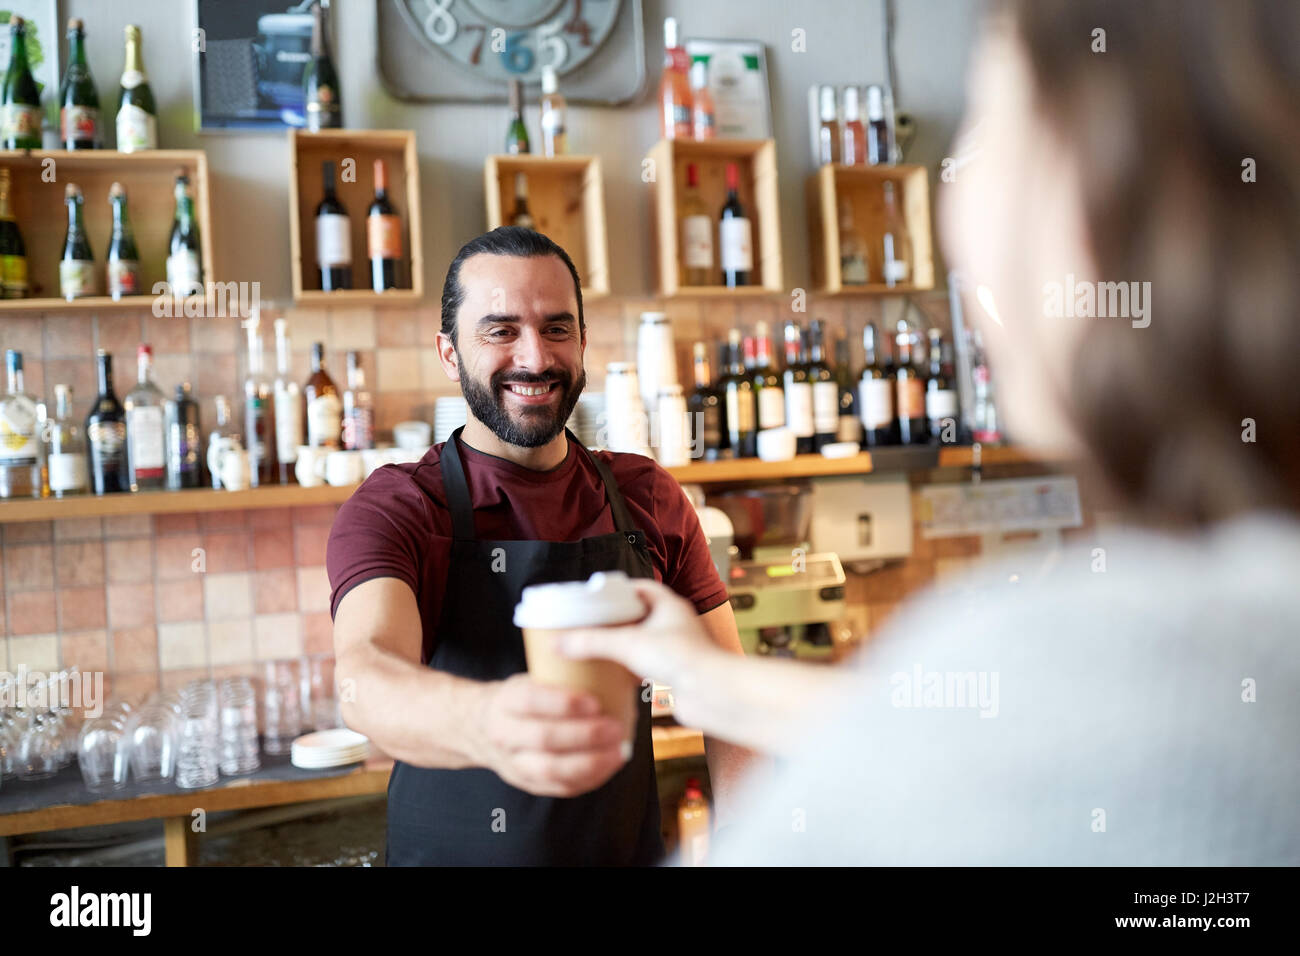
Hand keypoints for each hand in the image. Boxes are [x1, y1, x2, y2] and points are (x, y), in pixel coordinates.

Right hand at [473, 673, 630, 797]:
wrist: (481, 728)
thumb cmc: (524, 697)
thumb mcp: (531, 677)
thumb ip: (565, 673)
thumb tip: (620, 665)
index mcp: (505, 701)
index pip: (530, 701)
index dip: (564, 703)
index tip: (595, 702)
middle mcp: (503, 734)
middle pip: (543, 738)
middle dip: (584, 735)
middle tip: (615, 728)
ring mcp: (514, 763)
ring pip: (551, 769)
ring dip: (590, 762)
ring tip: (619, 750)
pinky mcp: (529, 783)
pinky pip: (561, 787)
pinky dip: (590, 778)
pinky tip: (611, 763)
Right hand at [555, 578, 723, 688]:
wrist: (714, 695)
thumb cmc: (685, 660)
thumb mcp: (629, 644)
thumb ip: (593, 642)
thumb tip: (559, 642)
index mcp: (668, 605)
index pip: (640, 587)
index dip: (617, 589)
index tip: (594, 596)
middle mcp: (673, 624)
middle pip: (637, 615)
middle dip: (614, 620)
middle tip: (588, 624)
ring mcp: (674, 649)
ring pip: (641, 642)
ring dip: (620, 646)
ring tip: (594, 650)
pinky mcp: (673, 673)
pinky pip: (645, 666)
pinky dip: (628, 670)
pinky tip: (611, 676)